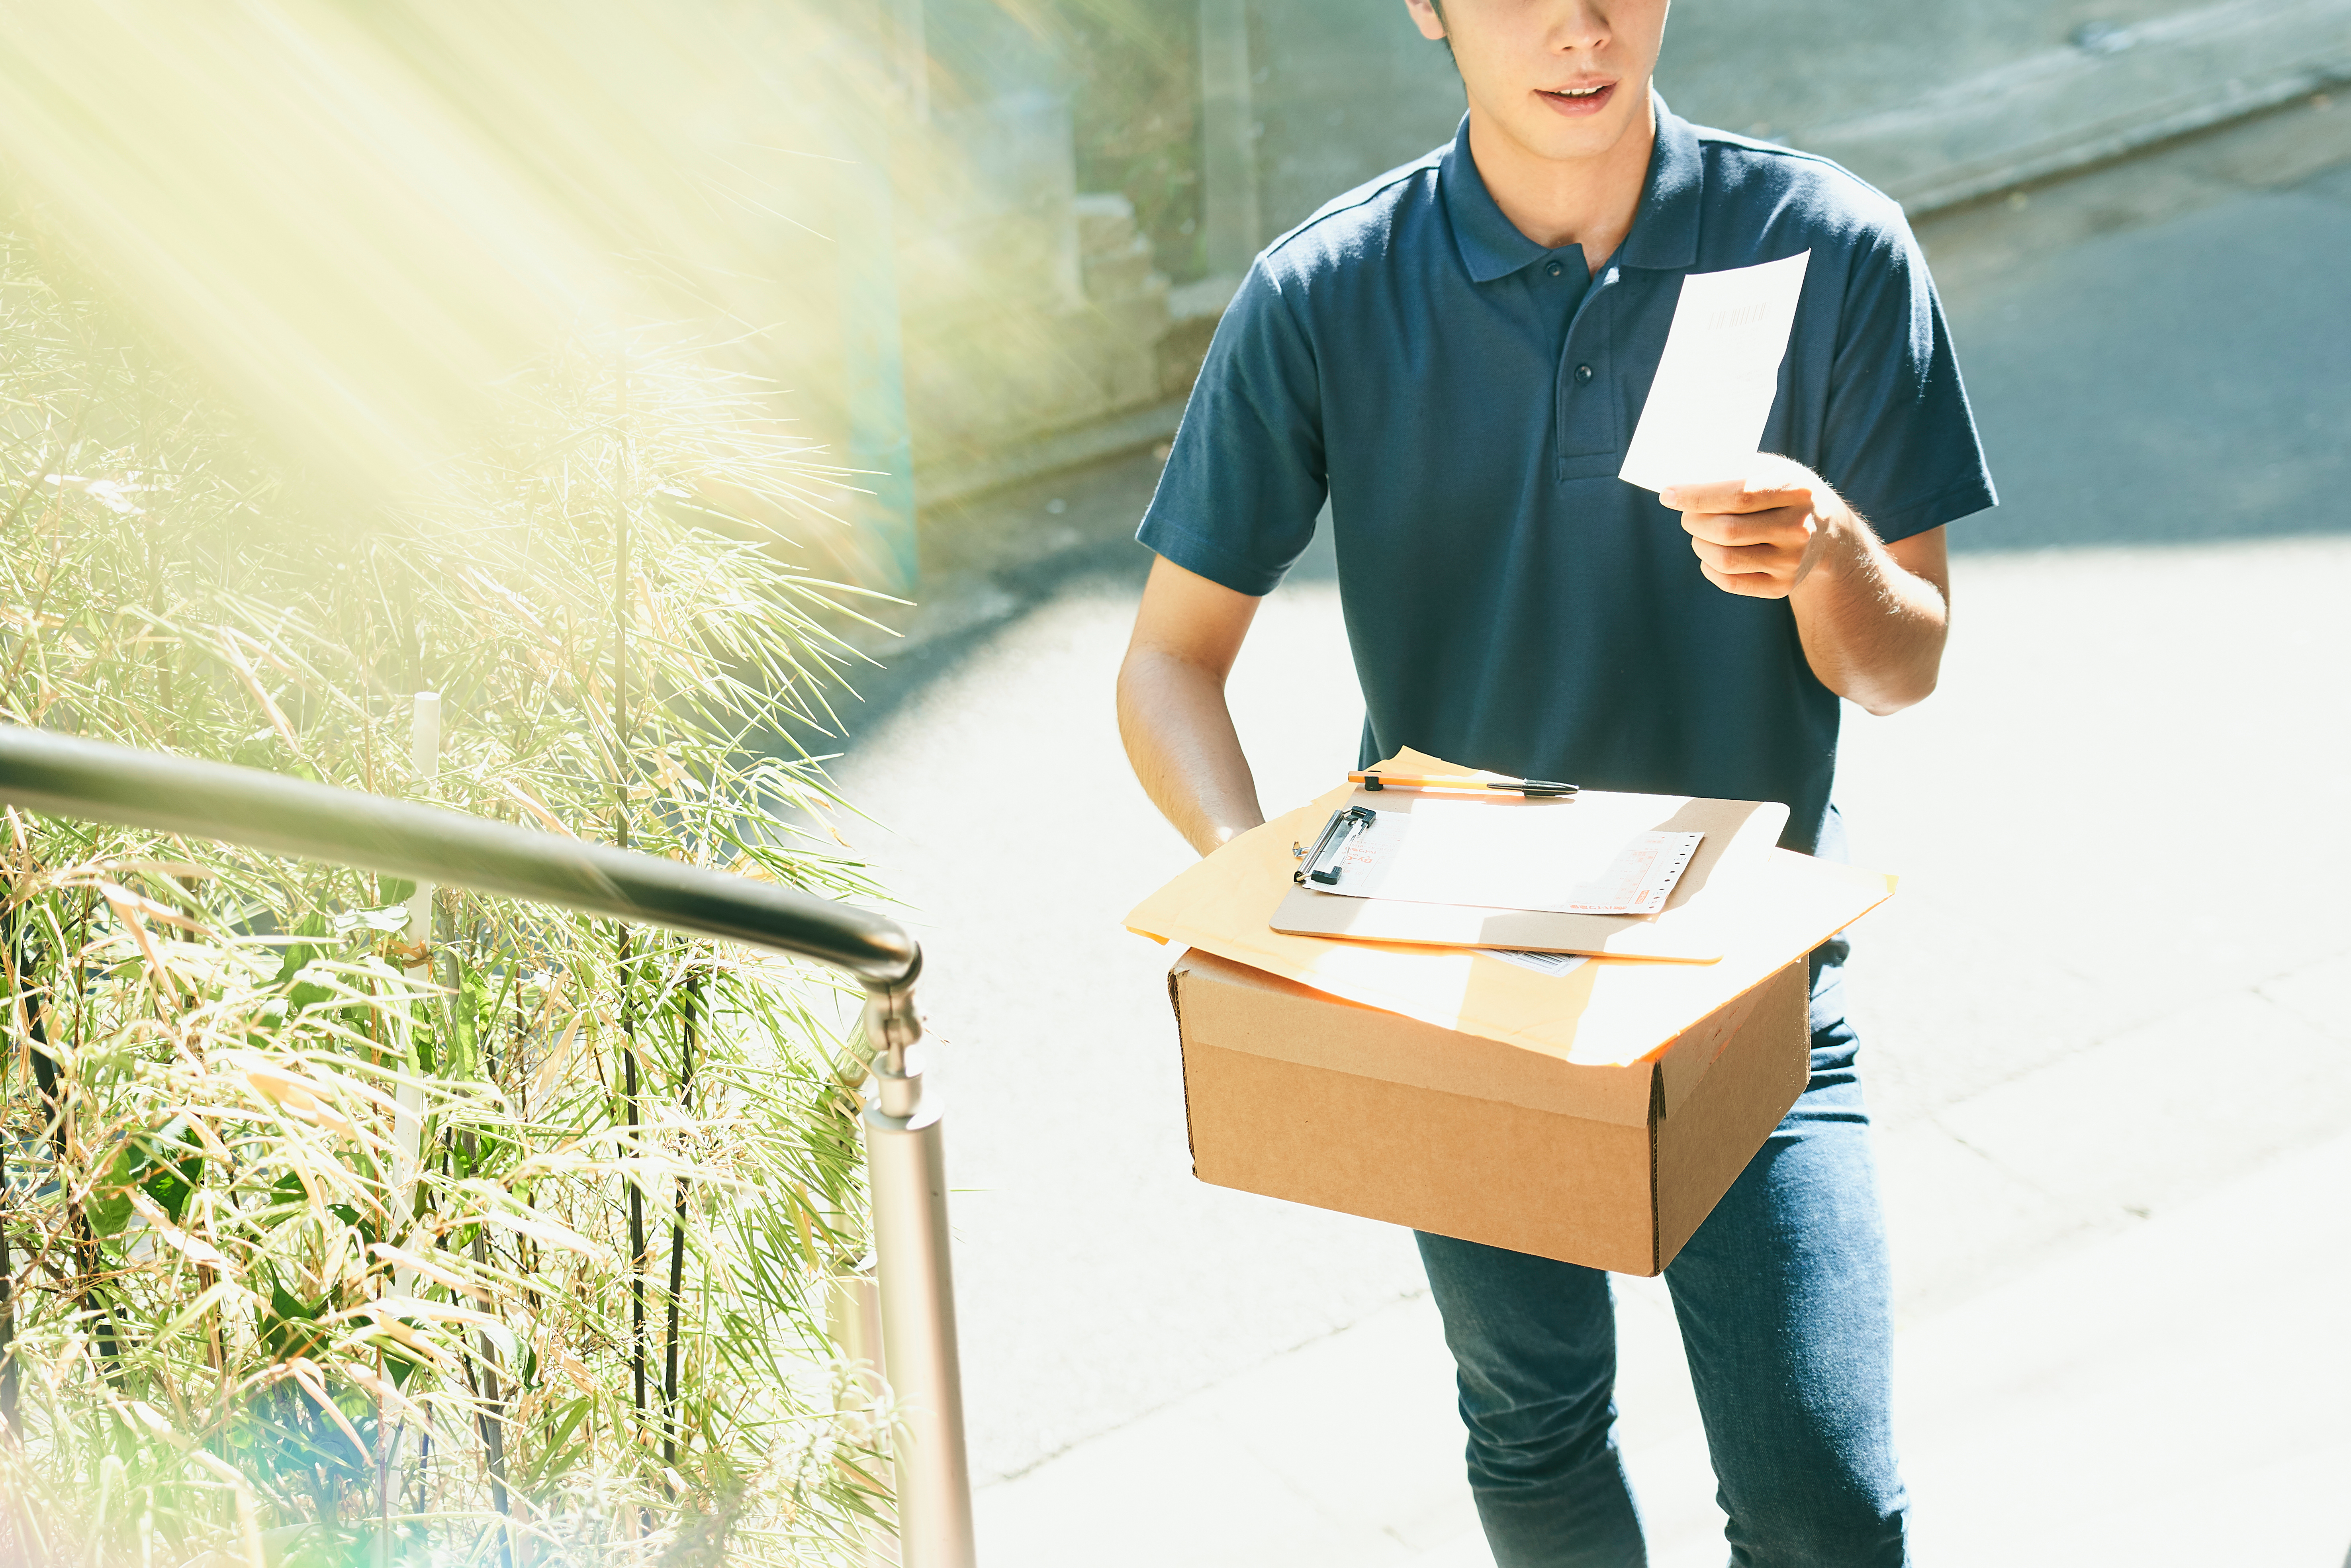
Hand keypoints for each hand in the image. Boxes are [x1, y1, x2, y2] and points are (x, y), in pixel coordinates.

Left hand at [1659, 457, 1848, 599]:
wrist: (1828, 530)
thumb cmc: (1784, 491)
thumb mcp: (1771, 469)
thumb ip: (1734, 468)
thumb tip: (1683, 475)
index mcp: (1796, 489)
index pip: (1739, 495)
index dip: (1697, 496)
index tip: (1668, 495)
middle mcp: (1799, 528)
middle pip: (1726, 530)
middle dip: (1693, 521)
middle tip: (1686, 515)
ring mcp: (1792, 561)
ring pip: (1724, 559)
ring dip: (1698, 544)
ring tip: (1700, 532)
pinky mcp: (1783, 586)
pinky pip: (1730, 581)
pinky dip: (1709, 567)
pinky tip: (1711, 555)